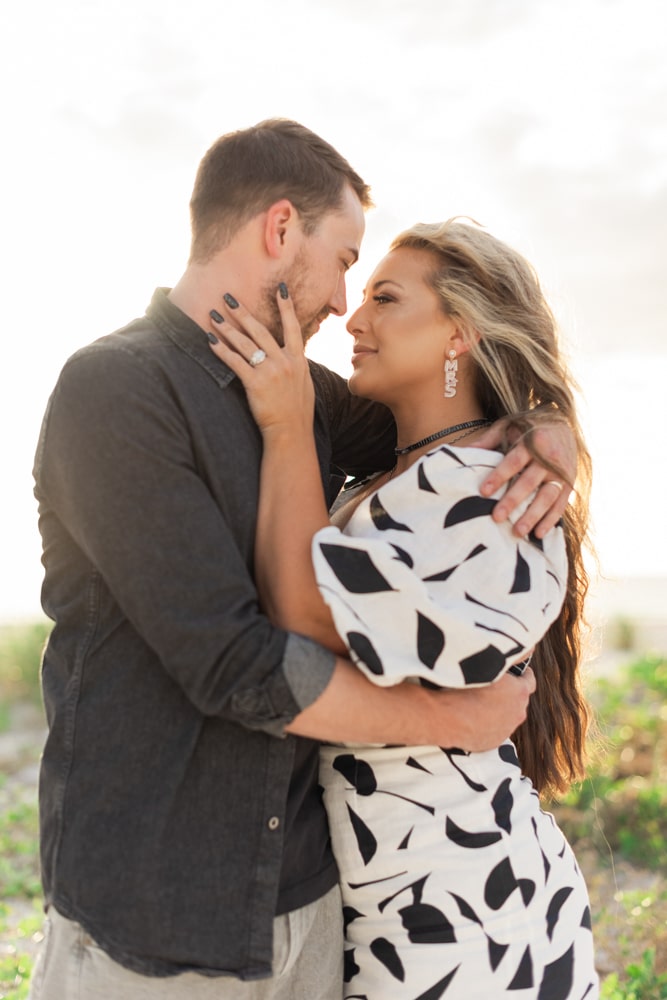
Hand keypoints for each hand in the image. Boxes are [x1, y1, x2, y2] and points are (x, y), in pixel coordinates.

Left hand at [207, 286, 314, 433]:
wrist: (292, 432)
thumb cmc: (297, 411)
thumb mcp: (304, 384)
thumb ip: (296, 366)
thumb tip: (292, 356)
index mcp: (298, 360)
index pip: (293, 327)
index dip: (286, 307)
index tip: (281, 288)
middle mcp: (285, 362)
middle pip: (260, 330)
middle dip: (242, 312)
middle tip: (228, 297)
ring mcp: (270, 372)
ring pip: (245, 343)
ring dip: (227, 328)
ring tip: (213, 315)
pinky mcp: (256, 383)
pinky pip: (235, 362)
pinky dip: (221, 350)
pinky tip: (210, 341)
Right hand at [437, 668, 536, 751]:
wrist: (447, 719)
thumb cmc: (463, 687)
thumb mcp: (486, 665)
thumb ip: (502, 662)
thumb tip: (508, 655)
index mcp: (519, 692)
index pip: (530, 680)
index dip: (523, 674)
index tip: (515, 671)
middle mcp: (518, 713)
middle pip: (519, 700)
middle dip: (510, 693)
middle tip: (492, 685)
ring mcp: (506, 729)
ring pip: (507, 716)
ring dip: (499, 709)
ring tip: (479, 702)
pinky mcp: (493, 742)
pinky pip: (495, 729)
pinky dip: (488, 723)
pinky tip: (473, 716)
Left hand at [474, 420, 575, 538]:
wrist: (563, 424)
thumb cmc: (528, 427)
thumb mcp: (508, 427)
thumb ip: (487, 440)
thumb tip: (462, 452)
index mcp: (532, 441)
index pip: (513, 461)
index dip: (499, 476)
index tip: (483, 492)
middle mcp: (549, 458)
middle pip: (529, 482)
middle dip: (513, 501)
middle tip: (497, 518)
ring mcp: (561, 472)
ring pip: (546, 496)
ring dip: (532, 516)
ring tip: (517, 532)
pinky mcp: (569, 483)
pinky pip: (560, 504)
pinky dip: (551, 520)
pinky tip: (538, 534)